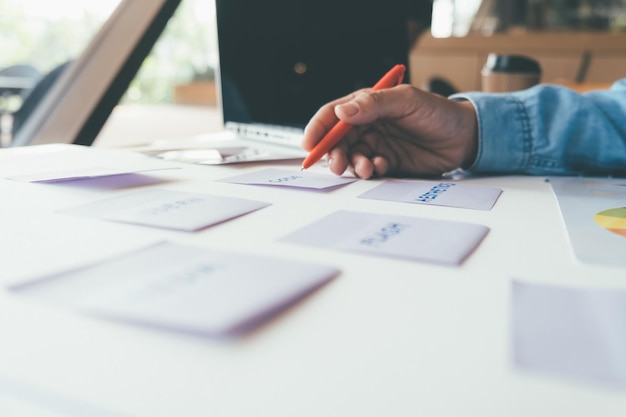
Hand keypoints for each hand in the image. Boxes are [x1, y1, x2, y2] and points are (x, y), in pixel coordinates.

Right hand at [302, 84, 478, 178]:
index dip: (318, 128)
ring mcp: (376, 145)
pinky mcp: (386, 163)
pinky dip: (371, 170)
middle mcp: (367, 125)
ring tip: (368, 167)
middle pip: (337, 140)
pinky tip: (383, 166)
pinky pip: (369, 169)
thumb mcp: (407, 101)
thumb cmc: (438, 112)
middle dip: (333, 153)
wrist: (464, 138)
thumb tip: (343, 112)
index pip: (333, 114)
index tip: (310, 143)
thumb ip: (373, 105)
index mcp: (367, 105)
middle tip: (338, 164)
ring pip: (351, 157)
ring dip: (353, 164)